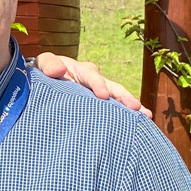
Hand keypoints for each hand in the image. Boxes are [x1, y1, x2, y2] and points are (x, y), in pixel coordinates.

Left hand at [33, 52, 152, 118]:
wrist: (46, 83)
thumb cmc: (46, 71)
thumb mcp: (45, 63)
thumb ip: (49, 64)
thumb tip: (58, 70)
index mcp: (83, 71)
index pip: (92, 76)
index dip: (98, 85)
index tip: (103, 95)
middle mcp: (96, 82)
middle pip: (113, 88)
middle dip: (124, 98)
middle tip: (135, 107)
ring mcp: (100, 95)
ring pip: (118, 101)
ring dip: (131, 109)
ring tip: (145, 117)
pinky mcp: (100, 108)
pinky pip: (114, 112)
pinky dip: (125, 118)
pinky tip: (138, 128)